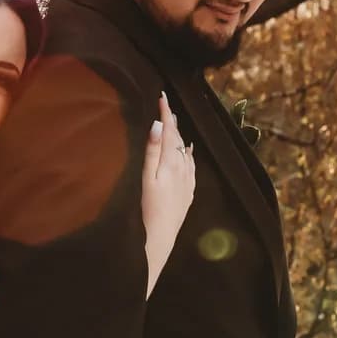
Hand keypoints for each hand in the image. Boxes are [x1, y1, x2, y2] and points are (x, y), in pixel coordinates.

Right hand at [141, 94, 194, 295]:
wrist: (159, 240)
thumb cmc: (146, 210)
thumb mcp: (146, 178)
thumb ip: (152, 151)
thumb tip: (160, 124)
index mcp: (171, 163)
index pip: (170, 132)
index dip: (166, 113)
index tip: (162, 96)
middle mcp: (183, 170)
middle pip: (178, 140)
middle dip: (173, 121)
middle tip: (166, 104)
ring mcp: (187, 183)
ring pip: (185, 152)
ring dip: (179, 137)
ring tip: (175, 123)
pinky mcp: (187, 195)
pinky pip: (190, 167)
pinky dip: (188, 155)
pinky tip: (187, 152)